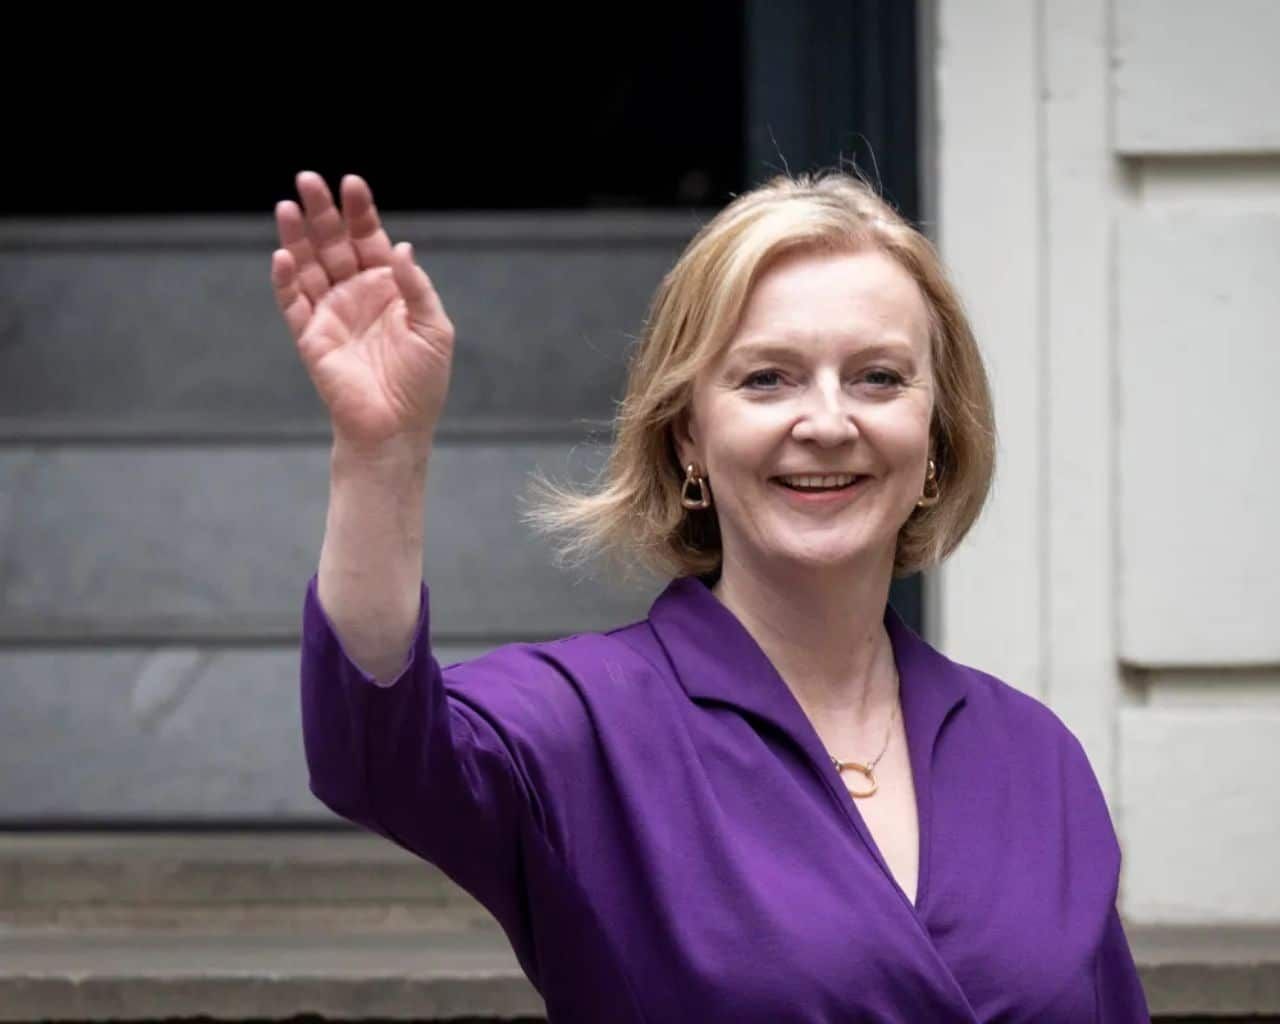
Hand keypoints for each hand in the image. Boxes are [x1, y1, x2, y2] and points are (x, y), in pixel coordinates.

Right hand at [272, 172, 453, 447]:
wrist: (397, 427)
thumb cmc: (422, 382)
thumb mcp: (434, 328)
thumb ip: (416, 286)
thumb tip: (401, 245)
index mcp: (387, 287)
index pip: (369, 239)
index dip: (361, 212)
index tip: (352, 183)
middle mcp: (355, 294)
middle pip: (333, 243)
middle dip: (322, 212)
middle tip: (308, 178)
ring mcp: (331, 313)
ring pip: (308, 266)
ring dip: (297, 237)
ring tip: (288, 205)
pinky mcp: (311, 337)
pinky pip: (293, 303)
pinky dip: (286, 280)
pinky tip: (283, 256)